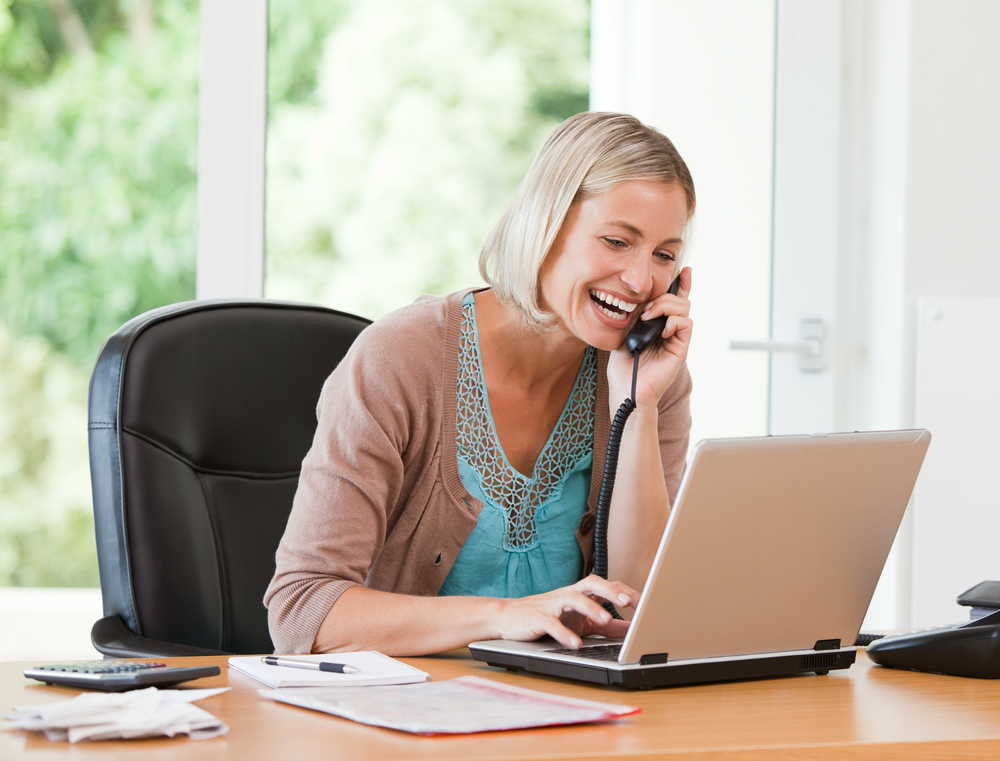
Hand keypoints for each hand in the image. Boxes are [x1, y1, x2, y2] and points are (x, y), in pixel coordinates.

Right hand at [495, 575, 638, 648]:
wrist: (508, 618)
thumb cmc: (549, 617)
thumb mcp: (581, 622)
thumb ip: (607, 625)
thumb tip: (633, 629)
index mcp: (581, 594)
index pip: (608, 585)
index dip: (627, 591)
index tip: (647, 602)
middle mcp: (568, 595)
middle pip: (592, 583)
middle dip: (611, 590)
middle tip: (629, 601)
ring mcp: (552, 604)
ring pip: (573, 598)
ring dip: (591, 608)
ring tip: (606, 620)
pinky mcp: (537, 618)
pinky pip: (552, 623)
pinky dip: (564, 634)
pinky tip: (576, 644)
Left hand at [607, 266, 692, 409]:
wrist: (625, 390)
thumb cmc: (622, 366)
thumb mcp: (625, 333)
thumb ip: (635, 316)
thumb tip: (640, 300)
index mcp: (657, 326)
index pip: (673, 301)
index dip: (681, 284)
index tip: (683, 269)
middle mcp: (670, 331)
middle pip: (679, 300)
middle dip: (663, 297)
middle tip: (645, 309)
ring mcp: (676, 339)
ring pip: (684, 308)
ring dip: (665, 306)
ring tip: (649, 317)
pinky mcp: (680, 349)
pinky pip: (686, 324)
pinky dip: (675, 321)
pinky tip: (663, 329)